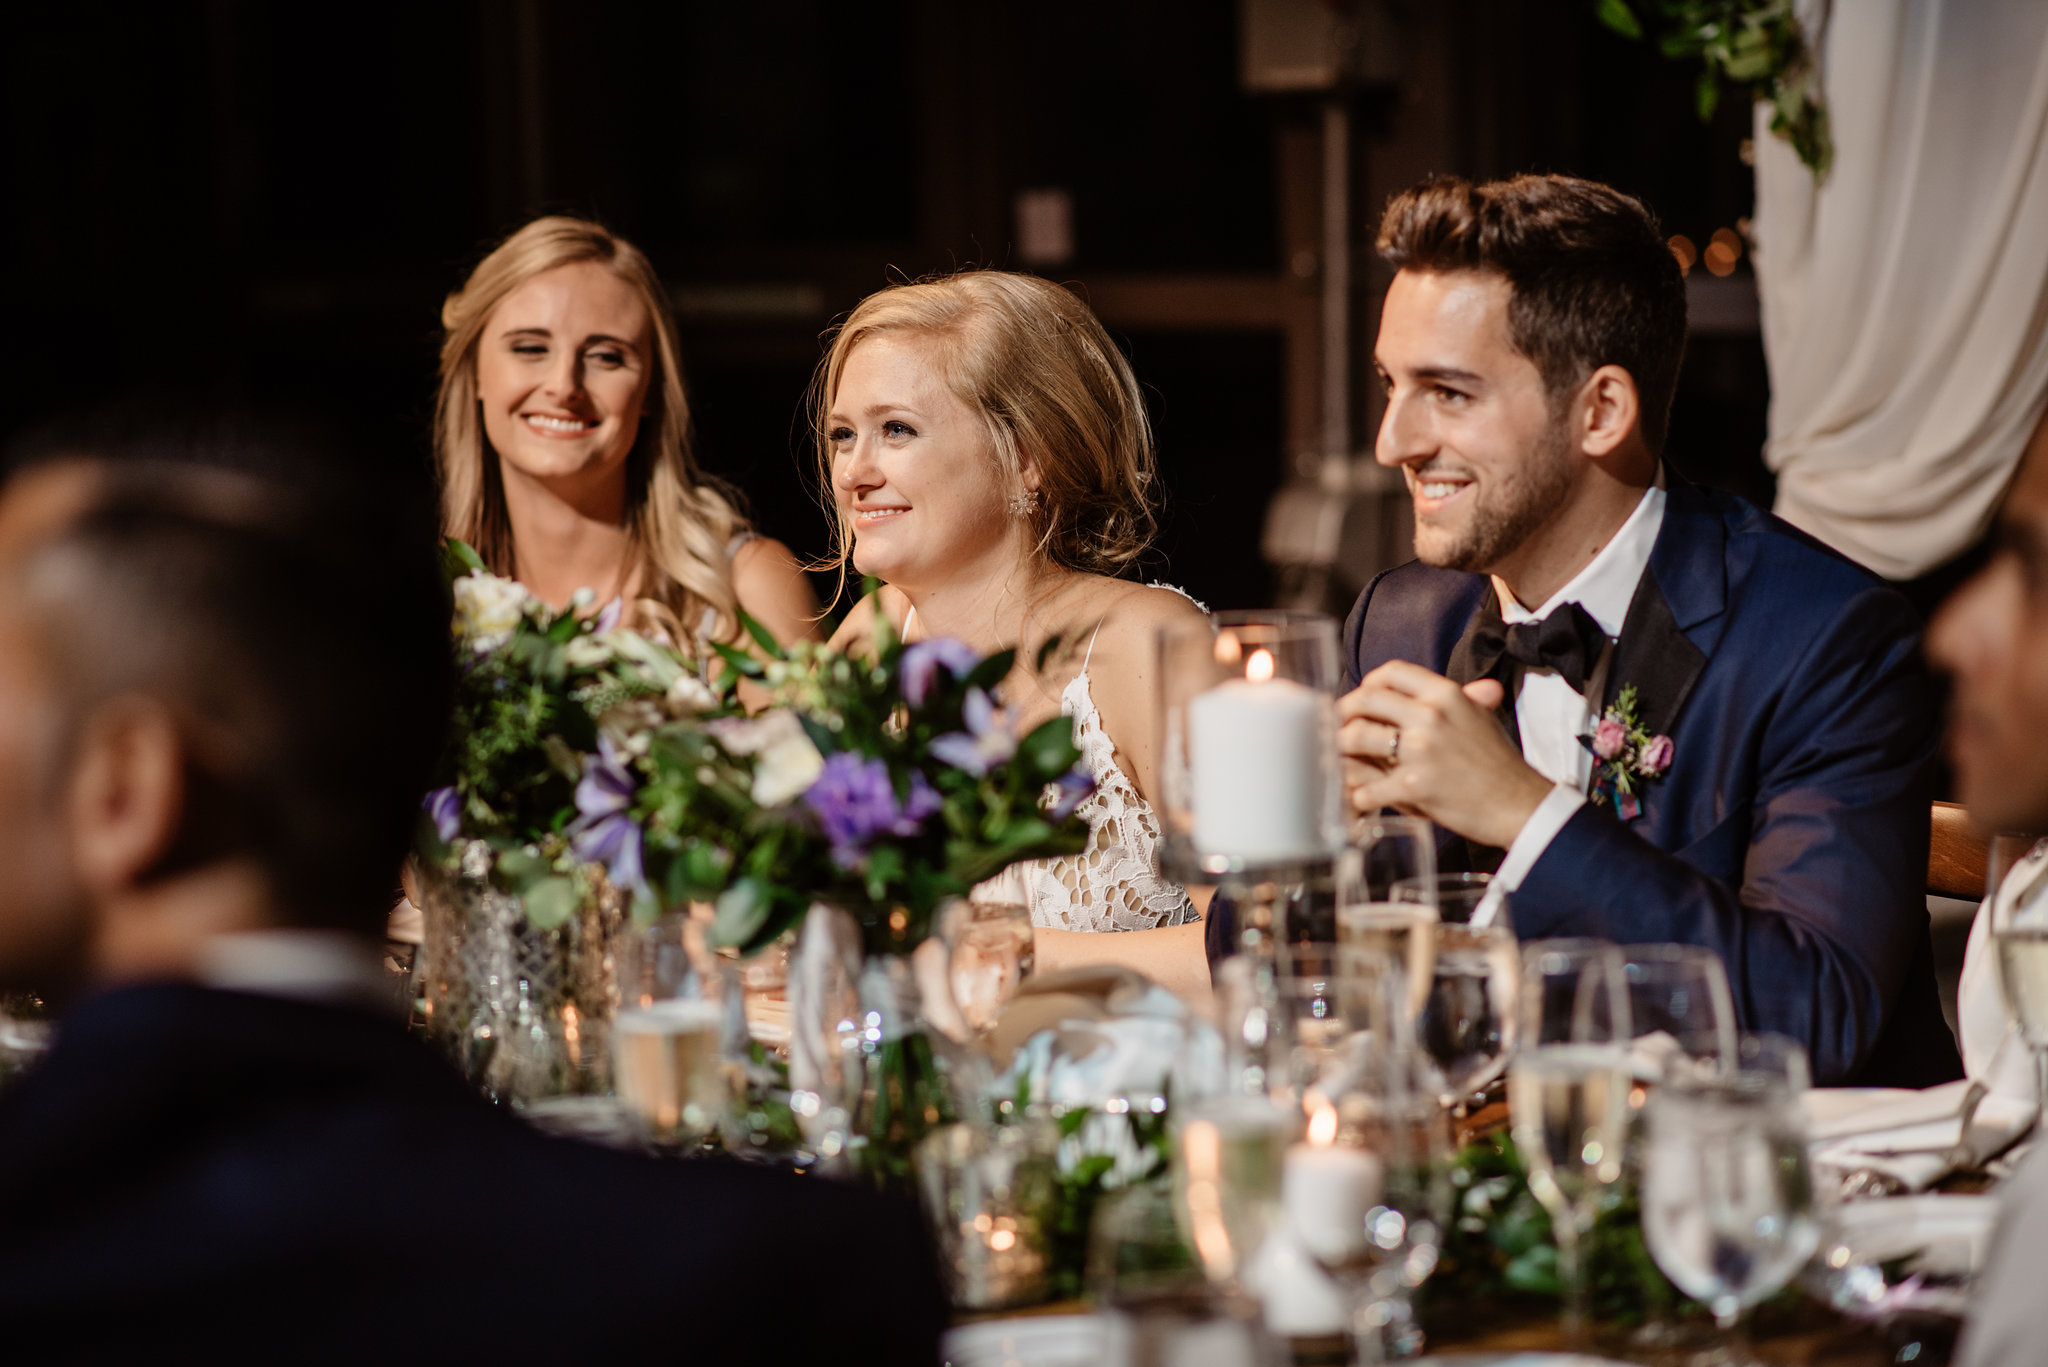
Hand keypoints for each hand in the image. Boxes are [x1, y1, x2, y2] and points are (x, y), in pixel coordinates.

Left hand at [1336, 660, 1554, 848]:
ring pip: (1355, 738)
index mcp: (1445, 694)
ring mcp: (1420, 750)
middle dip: (1342, 714)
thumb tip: (1479, 687)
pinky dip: (1357, 797)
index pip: (1390, 672)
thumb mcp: (1481, 719)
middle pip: (1363, 700)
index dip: (1367, 684)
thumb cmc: (1498, 764)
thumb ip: (1466, 699)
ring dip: (1341, 753)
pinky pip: (1365, 788)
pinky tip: (1360, 799)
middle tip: (1338, 729)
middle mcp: (1430, 715)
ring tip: (1342, 763)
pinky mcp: (1414, 785)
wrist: (1518, 805)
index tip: (1361, 700)